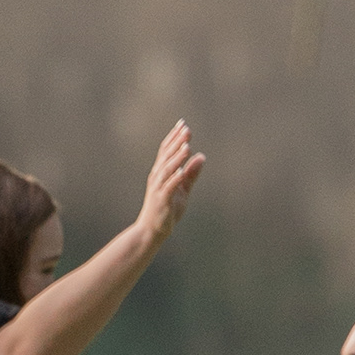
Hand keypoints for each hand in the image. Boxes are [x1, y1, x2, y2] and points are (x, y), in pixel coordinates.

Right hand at [137, 120, 205, 246]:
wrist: (152, 230)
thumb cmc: (167, 209)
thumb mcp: (183, 189)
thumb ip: (192, 173)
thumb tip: (202, 156)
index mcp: (161, 172)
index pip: (166, 150)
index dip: (174, 137)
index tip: (183, 124)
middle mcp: (157, 177)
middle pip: (166, 156)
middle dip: (177, 142)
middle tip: (186, 129)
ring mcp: (158, 188)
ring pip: (167, 169)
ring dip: (177, 157)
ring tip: (186, 146)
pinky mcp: (162, 200)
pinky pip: (168, 187)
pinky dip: (175, 178)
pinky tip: (182, 170)